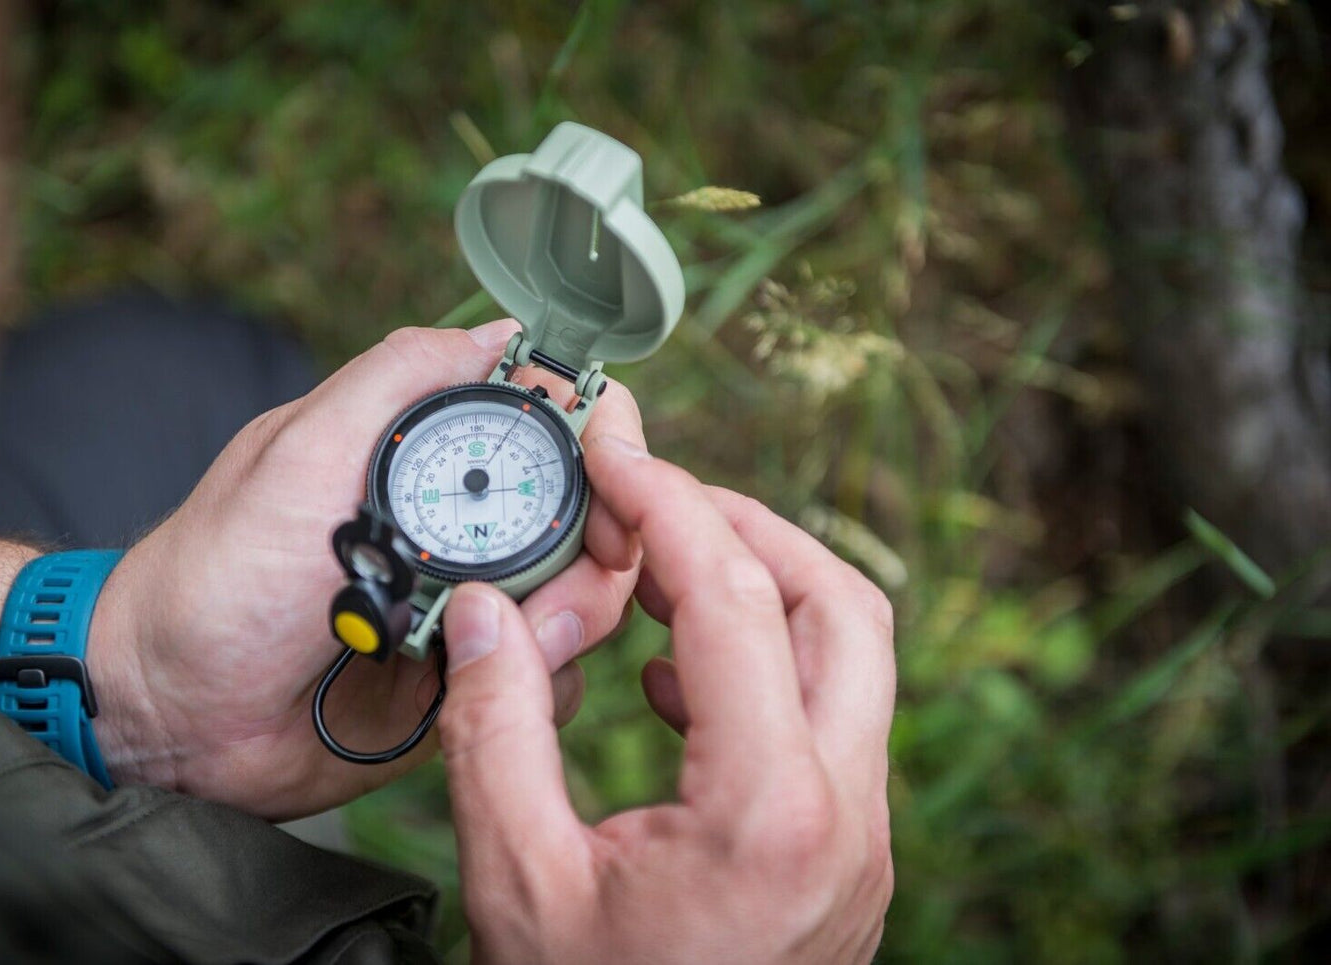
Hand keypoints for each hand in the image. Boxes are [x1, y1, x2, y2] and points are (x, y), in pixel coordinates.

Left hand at [86, 321, 643, 818]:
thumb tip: (500, 330)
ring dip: (564, 630)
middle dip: (600, 562)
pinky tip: (473, 693)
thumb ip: (395, 378)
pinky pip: (547, 683)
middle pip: (598, 525)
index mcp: (434, 461)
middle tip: (554, 608)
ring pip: (587, 606)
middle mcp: (469, 531)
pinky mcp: (469, 686)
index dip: (609, 448)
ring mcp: (474, 612)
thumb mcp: (300, 452)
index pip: (560, 432)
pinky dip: (535, 689)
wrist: (171, 717)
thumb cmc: (219, 577)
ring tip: (481, 653)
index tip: (620, 484)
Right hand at [437, 434, 895, 964]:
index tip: (616, 451)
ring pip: (853, 658)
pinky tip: (675, 691)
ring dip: (766, 592)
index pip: (732, 599)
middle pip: (840, 604)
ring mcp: (866, 839)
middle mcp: (847, 815)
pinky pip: (835, 720)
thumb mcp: (518, 877)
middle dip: (746, 527)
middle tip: (653, 501)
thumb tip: (489, 608)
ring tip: (657, 585)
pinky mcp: (856, 856)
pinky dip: (768, 666)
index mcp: (769, 812)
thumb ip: (496, 727)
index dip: (668, 503)